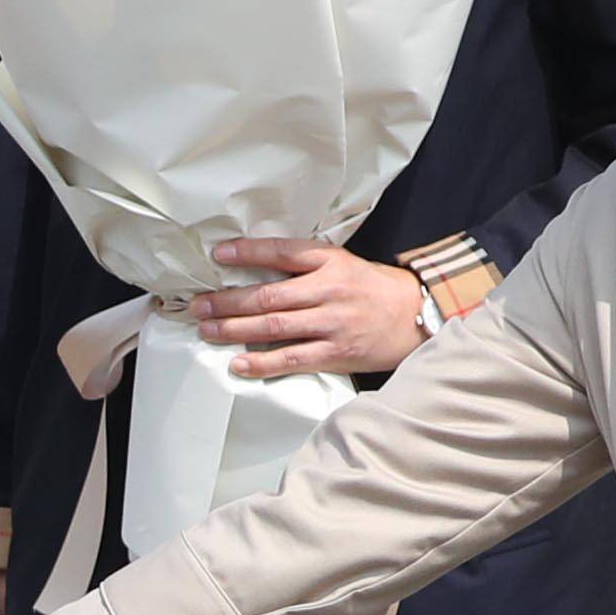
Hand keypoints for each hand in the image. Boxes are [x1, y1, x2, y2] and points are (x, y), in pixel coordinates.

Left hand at [189, 239, 429, 378]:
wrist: (417, 315)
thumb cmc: (373, 289)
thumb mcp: (343, 264)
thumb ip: (305, 266)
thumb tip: (256, 271)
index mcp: (330, 261)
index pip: (282, 251)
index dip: (248, 252)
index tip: (218, 254)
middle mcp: (329, 290)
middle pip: (268, 295)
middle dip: (227, 300)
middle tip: (198, 305)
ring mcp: (332, 323)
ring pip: (273, 326)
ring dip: (234, 329)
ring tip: (207, 329)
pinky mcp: (336, 353)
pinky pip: (292, 359)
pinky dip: (262, 362)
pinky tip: (238, 363)